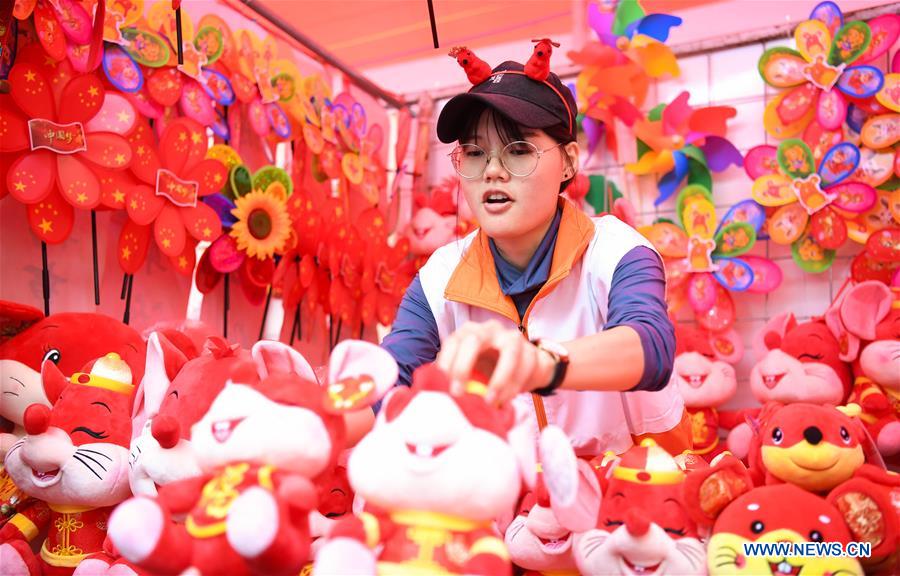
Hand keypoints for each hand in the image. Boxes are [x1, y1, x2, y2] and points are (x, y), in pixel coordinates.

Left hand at [436, 320, 555, 404]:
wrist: (525, 368)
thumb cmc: (490, 368)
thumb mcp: (470, 371)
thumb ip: (455, 377)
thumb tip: (435, 391)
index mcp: (469, 333)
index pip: (453, 342)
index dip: (446, 362)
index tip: (443, 386)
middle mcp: (488, 330)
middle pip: (474, 339)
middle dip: (463, 366)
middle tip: (458, 393)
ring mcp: (511, 338)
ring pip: (508, 353)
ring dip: (498, 380)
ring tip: (489, 402)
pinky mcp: (530, 351)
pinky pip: (525, 367)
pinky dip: (513, 387)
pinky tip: (505, 400)